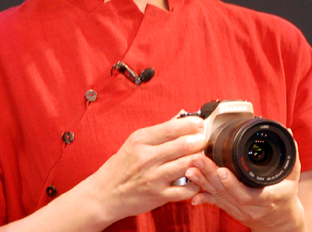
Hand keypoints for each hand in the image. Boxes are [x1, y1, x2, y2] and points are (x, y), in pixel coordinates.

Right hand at [84, 114, 206, 223]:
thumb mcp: (135, 142)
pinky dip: (195, 183)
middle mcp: (147, 158)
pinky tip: (196, 178)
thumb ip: (159, 130)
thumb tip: (181, 115)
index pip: (172, 128)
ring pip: (187, 165)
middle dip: (200, 141)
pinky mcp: (159, 195)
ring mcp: (153, 178)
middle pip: (183, 145)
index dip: (191, 125)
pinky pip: (185, 189)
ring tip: (204, 157)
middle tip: (206, 140)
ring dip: (200, 160)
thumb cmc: (120, 167)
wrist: (105, 194)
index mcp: (141, 140)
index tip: (200, 124)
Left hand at [184, 144, 305, 231]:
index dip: (234, 184)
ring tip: (190, 168)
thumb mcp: (292, 177)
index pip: (249, 193)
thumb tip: (287, 133)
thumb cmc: (286, 197)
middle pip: (228, 192)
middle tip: (197, 160)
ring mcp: (240, 210)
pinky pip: (215, 203)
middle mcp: (252, 206)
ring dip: (203, 182)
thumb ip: (291, 156)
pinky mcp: (231, 210)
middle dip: (211, 175)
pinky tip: (191, 193)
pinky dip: (203, 197)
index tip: (222, 170)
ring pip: (219, 197)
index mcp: (268, 198)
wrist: (280, 223)